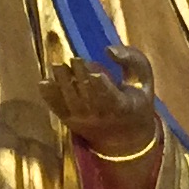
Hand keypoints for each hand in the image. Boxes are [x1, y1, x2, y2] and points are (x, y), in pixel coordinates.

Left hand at [43, 45, 159, 168]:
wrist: (124, 139)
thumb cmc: (135, 101)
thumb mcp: (144, 80)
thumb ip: (133, 59)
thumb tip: (108, 49)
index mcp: (125, 108)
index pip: (113, 98)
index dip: (103, 87)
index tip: (96, 73)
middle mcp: (103, 118)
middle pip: (90, 98)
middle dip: (81, 78)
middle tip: (75, 59)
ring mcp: (85, 122)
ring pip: (72, 103)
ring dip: (63, 83)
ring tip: (58, 65)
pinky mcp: (71, 123)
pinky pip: (59, 109)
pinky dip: (50, 96)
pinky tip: (44, 82)